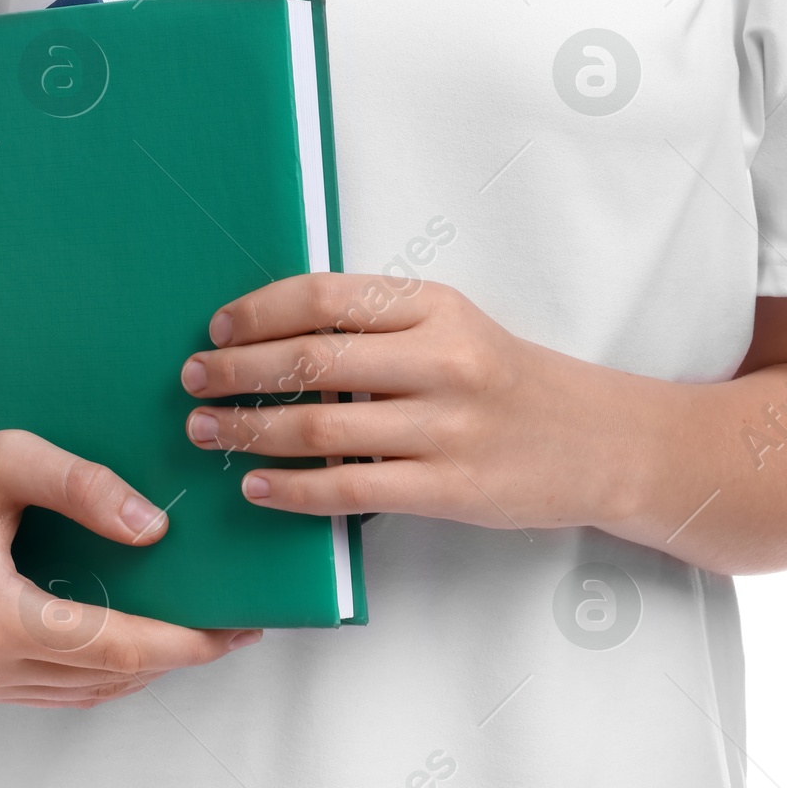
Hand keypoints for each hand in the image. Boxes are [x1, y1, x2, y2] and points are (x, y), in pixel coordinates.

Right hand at [0, 419, 261, 707]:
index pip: (115, 647)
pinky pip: (59, 685)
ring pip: (87, 689)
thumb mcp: (12, 457)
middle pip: (108, 676)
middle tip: (234, 624)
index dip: (183, 641)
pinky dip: (105, 666)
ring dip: (144, 664)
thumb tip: (156, 531)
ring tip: (199, 627)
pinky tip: (138, 631)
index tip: (234, 629)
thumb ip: (86, 488)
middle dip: (177, 654)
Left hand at [178, 274, 614, 531]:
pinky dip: (292, 489)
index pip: (325, 298)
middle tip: (193, 380)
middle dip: (237, 372)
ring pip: (319, 427)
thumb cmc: (504, 377)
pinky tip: (258, 488)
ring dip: (249, 431)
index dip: (260, 312)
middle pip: (311, 360)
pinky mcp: (447, 488)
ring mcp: (445, 426)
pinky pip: (348, 489)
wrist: (593, 440)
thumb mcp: (452, 325)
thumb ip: (378, 324)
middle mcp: (440, 359)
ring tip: (207, 433)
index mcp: (435, 305)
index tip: (216, 328)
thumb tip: (272, 335)